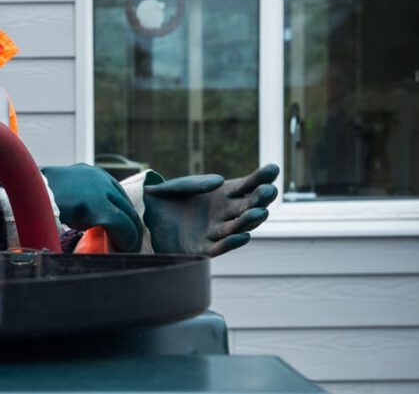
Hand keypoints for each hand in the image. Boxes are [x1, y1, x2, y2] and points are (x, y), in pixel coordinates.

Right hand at [42, 164, 142, 250]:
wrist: (26, 194)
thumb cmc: (41, 196)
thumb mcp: (66, 193)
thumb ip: (81, 202)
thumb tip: (88, 220)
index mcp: (91, 174)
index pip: (117, 195)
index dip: (123, 213)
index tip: (124, 228)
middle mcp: (99, 178)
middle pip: (124, 204)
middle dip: (130, 224)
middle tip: (130, 242)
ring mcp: (99, 190)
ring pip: (126, 214)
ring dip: (130, 232)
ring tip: (128, 246)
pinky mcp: (98, 205)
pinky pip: (120, 223)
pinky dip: (125, 237)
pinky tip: (124, 246)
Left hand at [143, 164, 278, 256]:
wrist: (144, 219)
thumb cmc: (166, 199)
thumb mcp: (179, 186)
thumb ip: (198, 183)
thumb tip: (220, 182)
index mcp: (223, 194)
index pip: (247, 185)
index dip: (261, 178)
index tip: (273, 169)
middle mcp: (224, 213)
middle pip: (248, 206)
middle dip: (260, 199)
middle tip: (269, 192)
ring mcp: (215, 231)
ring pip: (238, 227)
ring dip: (249, 221)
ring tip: (261, 212)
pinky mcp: (201, 249)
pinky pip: (219, 247)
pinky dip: (231, 243)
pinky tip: (243, 236)